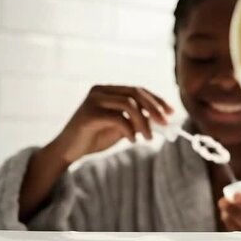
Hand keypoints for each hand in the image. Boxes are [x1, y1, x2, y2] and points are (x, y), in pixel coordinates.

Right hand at [41, 85, 172, 164]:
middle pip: (136, 93)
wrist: (69, 151)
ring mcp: (93, 100)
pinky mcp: (89, 113)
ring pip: (129, 104)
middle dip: (154, 108)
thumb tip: (162, 119)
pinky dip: (130, 130)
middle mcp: (100, 90)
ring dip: (144, 122)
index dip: (157, 100)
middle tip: (165, 123)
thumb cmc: (95, 137)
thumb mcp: (122, 127)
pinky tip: (132, 140)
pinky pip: (118, 118)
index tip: (171, 112)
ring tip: (149, 137)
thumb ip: (137, 120)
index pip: (138, 89)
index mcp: (108, 90)